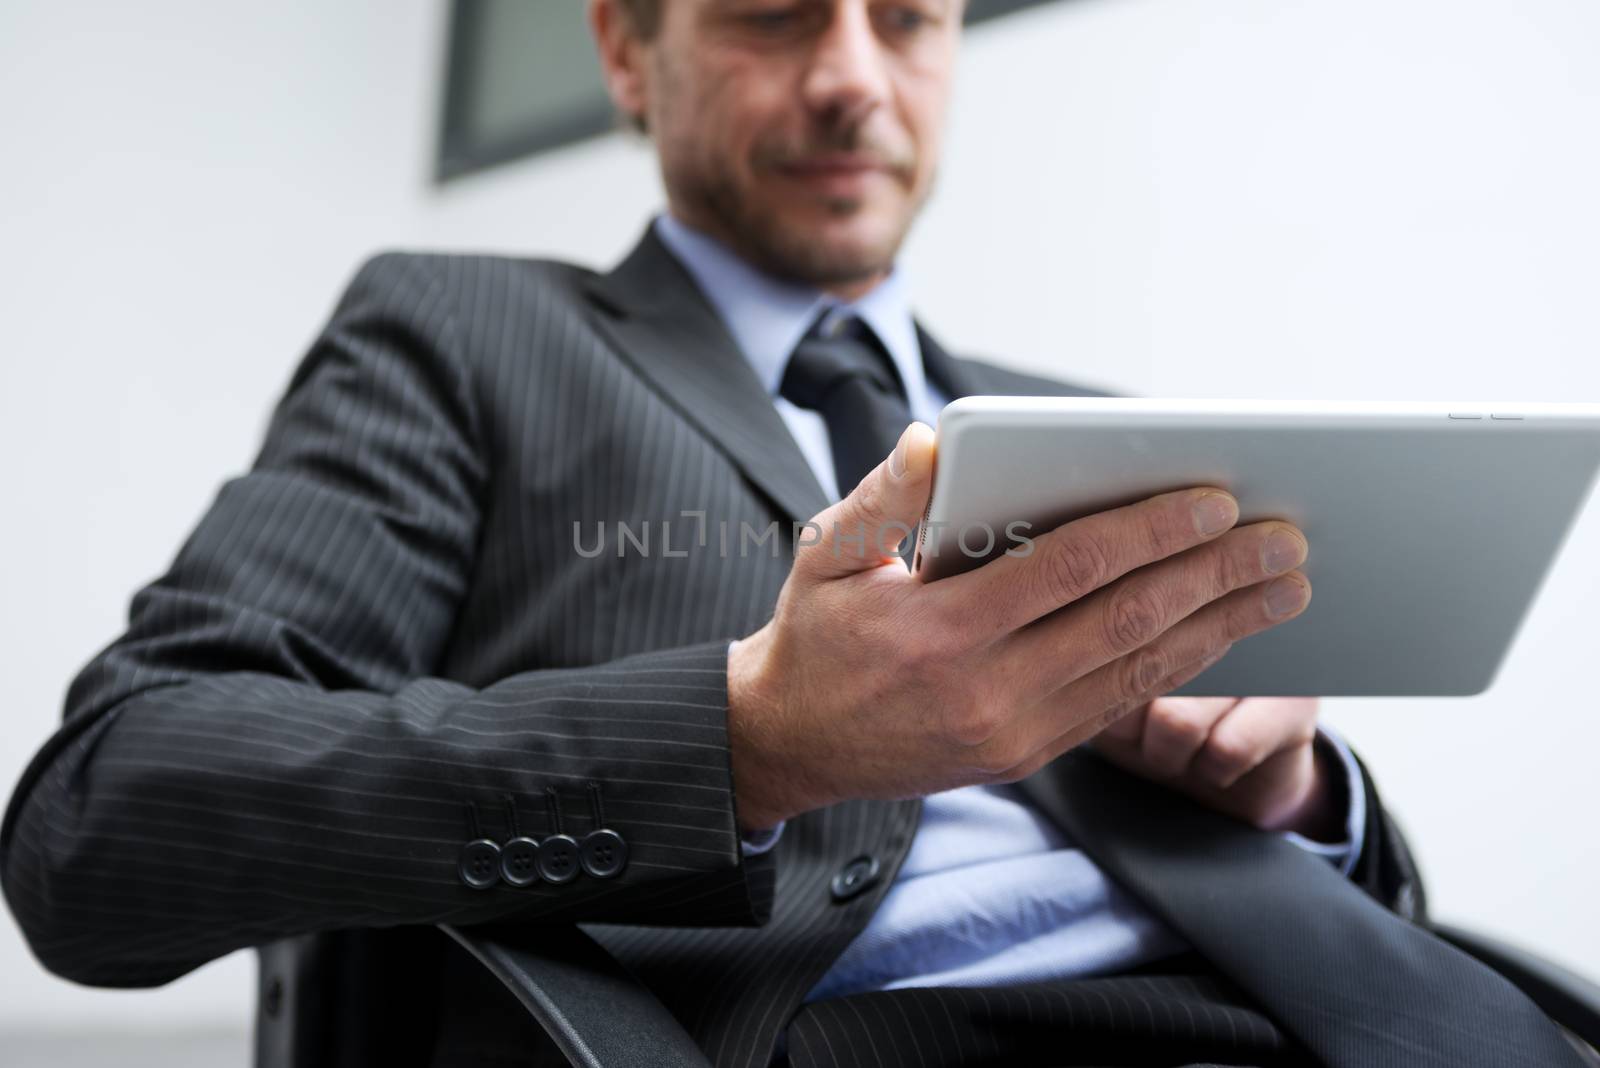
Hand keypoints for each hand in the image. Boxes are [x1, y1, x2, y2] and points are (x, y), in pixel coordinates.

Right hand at [726, 422, 1314, 831]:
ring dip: (1222, 626)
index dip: (1149, 530)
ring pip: (1140, 671)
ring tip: (1284, 587)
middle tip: (1285, 539)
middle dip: (1215, 575)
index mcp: (939, 629)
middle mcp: (988, 690)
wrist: (791, 742)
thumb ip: (882, 496)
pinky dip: (1181, 666)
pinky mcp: (1027, 754)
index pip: (1069, 569)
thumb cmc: (815, 634)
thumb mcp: (824, 555)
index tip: (1216, 498)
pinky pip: (1120, 704)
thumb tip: (936, 439)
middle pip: (1126, 621)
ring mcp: (1014, 731)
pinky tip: (1224, 633)